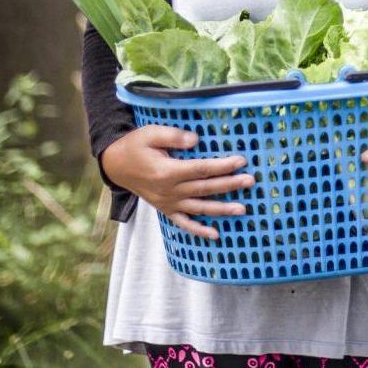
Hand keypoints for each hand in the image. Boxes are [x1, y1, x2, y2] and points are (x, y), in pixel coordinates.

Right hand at [100, 125, 254, 239]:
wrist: (116, 165)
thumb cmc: (135, 146)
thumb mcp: (150, 133)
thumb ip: (174, 136)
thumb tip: (197, 140)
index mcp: (167, 171)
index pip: (201, 169)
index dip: (222, 165)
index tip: (241, 161)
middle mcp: (169, 191)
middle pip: (205, 189)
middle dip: (229, 185)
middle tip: (250, 181)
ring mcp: (168, 203)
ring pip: (199, 208)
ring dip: (222, 209)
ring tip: (243, 209)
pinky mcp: (166, 209)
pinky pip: (184, 223)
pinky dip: (199, 230)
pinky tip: (216, 234)